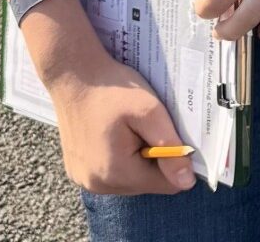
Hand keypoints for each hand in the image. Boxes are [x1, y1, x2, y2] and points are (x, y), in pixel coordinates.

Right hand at [46, 48, 197, 195]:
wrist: (73, 75)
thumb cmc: (112, 89)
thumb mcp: (150, 112)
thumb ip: (170, 147)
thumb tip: (186, 181)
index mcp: (115, 173)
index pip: (165, 184)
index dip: (175, 159)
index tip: (168, 133)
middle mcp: (97, 185)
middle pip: (146, 182)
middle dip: (154, 157)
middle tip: (146, 126)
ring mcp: (84, 180)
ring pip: (130, 179)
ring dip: (137, 158)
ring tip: (129, 128)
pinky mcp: (77, 171)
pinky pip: (111, 173)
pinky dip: (120, 157)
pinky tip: (115, 133)